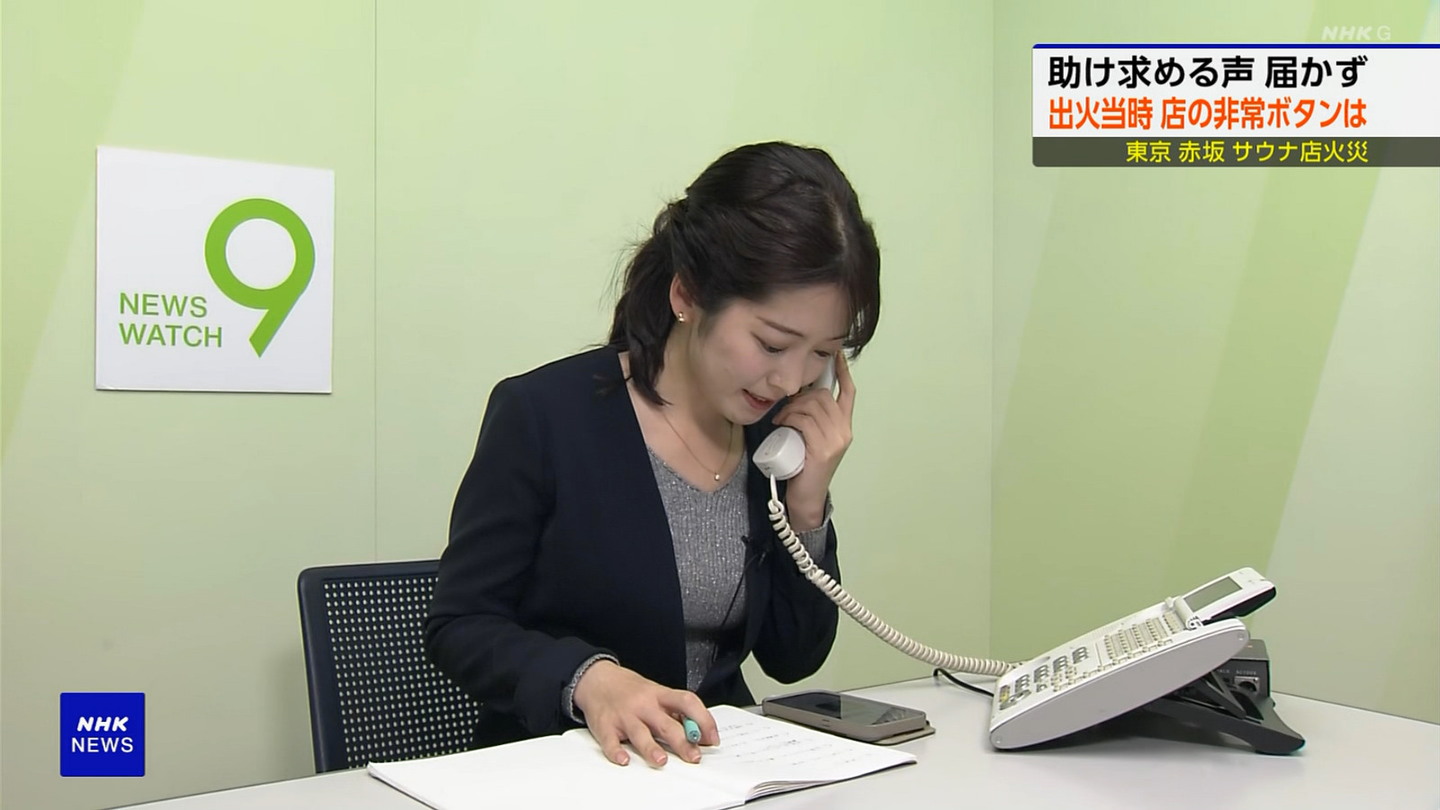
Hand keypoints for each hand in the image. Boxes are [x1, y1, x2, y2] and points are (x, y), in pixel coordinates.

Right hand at [572, 660, 718, 766]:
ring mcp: (624, 715)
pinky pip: (610, 740)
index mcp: (660, 695)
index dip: (703, 719)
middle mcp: (644, 704)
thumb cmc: (630, 690)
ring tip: (661, 761)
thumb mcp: (656, 693)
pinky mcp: (605, 725)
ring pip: (639, 733)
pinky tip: (624, 760)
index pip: (687, 702)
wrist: (597, 679)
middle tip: (693, 756)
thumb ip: (675, 712)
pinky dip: (616, 751)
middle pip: (666, 723)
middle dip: (682, 741)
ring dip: (651, 747)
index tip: (712, 737)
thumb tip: (699, 735)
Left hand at [772, 352, 854, 529]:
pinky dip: (789, 420)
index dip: (843, 372)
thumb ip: (812, 420)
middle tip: (784, 411)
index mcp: (844, 427)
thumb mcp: (810, 438)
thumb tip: (798, 396)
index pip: (848, 392)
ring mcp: (836, 440)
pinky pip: (804, 421)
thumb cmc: (803, 467)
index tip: (836, 355)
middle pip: (822, 396)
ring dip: (791, 409)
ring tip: (781, 420)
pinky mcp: (824, 449)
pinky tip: (782, 426)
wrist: (805, 498)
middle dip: (799, 398)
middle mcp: (844, 431)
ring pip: (811, 406)